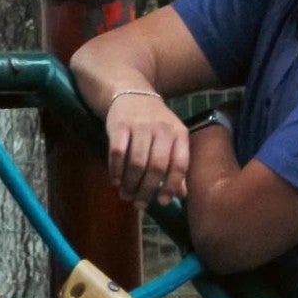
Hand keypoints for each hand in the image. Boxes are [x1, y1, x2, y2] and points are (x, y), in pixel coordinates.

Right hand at [104, 91, 189, 209]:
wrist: (132, 93)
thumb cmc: (155, 123)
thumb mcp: (171, 139)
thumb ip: (176, 165)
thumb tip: (182, 195)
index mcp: (179, 134)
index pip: (180, 164)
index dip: (171, 186)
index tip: (162, 202)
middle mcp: (162, 129)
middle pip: (156, 167)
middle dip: (146, 190)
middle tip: (139, 203)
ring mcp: (140, 126)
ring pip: (136, 162)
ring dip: (130, 183)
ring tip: (126, 195)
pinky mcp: (119, 125)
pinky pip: (117, 152)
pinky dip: (116, 170)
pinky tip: (115, 180)